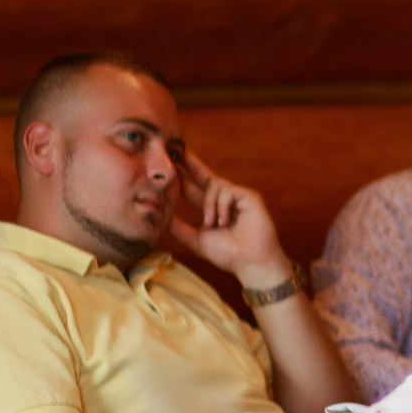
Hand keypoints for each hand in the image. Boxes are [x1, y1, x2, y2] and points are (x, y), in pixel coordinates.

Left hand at [170, 150, 290, 287]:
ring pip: (214, 186)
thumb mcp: (196, 239)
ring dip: (209, 206)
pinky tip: (224, 221)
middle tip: (173, 148)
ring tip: (213, 224)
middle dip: (189, 162)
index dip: (180, 176)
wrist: (251, 263)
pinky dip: (221, 206)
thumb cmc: (228, 254)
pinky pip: (227, 191)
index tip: (165, 164)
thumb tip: (160, 216)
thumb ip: (178, 227)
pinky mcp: (249, 197)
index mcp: (212, 206)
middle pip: (203, 174)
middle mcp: (224, 198)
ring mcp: (238, 196)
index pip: (192, 186)